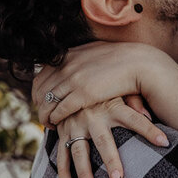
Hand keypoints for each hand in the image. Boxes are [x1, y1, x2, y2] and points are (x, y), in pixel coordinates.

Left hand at [31, 41, 174, 125]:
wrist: (139, 64)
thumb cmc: (121, 60)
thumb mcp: (94, 52)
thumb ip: (79, 58)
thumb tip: (71, 60)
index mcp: (69, 55)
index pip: (41, 75)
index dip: (38, 91)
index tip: (41, 101)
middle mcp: (67, 66)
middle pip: (40, 90)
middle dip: (38, 105)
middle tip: (43, 116)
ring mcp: (73, 79)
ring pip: (47, 102)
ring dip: (45, 116)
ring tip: (49, 125)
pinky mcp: (82, 95)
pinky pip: (59, 110)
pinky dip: (55, 119)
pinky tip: (57, 125)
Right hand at [56, 97, 168, 177]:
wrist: (70, 80)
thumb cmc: (104, 90)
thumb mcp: (120, 89)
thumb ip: (135, 100)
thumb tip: (150, 114)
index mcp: (112, 106)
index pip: (135, 119)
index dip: (149, 130)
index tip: (165, 142)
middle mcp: (93, 116)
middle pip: (103, 141)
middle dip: (110, 161)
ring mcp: (76, 125)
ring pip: (79, 152)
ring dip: (84, 173)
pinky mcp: (63, 131)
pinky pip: (61, 155)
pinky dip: (63, 174)